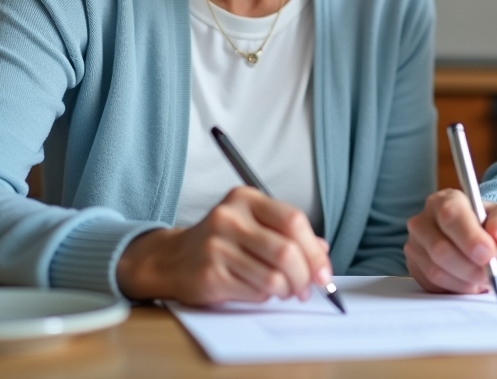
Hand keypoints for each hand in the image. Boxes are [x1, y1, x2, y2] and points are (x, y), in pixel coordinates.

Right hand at [116, 186, 332, 304]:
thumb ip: (288, 233)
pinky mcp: (210, 275)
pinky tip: (261, 291)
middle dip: (305, 276)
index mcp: (246, 199)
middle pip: (286, 251)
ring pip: (273, 276)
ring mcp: (217, 246)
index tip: (324, 272)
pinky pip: (255, 291)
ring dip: (288, 290)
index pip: (293, 220)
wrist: (172, 258)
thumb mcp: (254, 224)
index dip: (314, 250)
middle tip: (308, 289)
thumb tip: (323, 252)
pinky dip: (266, 296)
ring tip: (288, 291)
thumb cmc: (223, 241)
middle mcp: (230, 218)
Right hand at [405, 189, 496, 293]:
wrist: (477, 238)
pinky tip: (469, 282)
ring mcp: (415, 245)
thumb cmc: (488, 224)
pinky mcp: (414, 266)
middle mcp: (423, 220)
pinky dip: (456, 288)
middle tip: (490, 275)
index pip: (450, 215)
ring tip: (483, 279)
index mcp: (445, 200)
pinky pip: (432, 284)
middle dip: (469, 267)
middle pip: (439, 248)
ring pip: (435, 271)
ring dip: (464, 281)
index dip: (469, 237)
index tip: (488, 254)